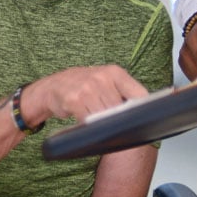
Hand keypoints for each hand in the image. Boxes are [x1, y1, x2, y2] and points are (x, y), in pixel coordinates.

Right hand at [25, 65, 148, 122]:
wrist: (53, 86)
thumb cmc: (85, 86)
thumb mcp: (106, 81)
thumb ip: (124, 92)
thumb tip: (143, 113)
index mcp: (115, 72)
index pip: (139, 94)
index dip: (141, 111)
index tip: (141, 120)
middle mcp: (102, 77)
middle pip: (121, 110)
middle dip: (118, 120)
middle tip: (112, 123)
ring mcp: (88, 88)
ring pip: (105, 117)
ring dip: (102, 124)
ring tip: (96, 119)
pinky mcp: (75, 100)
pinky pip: (89, 120)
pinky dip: (89, 124)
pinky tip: (85, 119)